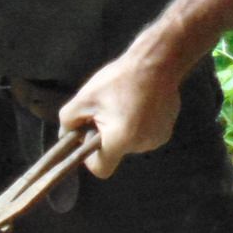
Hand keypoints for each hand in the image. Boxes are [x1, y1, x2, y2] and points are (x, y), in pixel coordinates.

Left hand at [58, 53, 179, 177]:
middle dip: (105, 136)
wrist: (156, 62)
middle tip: (105, 111)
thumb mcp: (84, 98)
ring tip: (123, 104)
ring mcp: (156, 140)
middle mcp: (141, 146)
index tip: (88, 137)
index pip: (101, 169)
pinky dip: (138, 125)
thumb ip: (68, 121)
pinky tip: (138, 105)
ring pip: (129, 143)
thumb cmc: (118, 79)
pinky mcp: (166, 132)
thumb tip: (66, 135)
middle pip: (115, 152)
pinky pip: (144, 135)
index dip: (90, 158)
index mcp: (120, 140)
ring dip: (122, 130)